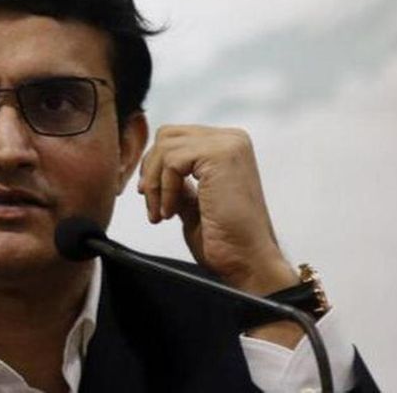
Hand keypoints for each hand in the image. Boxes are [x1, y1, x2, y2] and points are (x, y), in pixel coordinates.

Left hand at [137, 125, 298, 295]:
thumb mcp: (193, 202)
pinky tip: (171, 213)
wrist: (248, 260)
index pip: (175, 138)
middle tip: (151, 204)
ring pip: (165, 146)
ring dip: (155, 184)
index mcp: (228, 146)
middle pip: (166, 135)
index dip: (155, 167)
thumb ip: (179, 181)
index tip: (149, 195)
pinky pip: (172, 161)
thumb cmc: (225, 240)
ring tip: (162, 213)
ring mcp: (228, 144)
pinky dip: (164, 189)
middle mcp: (231, 139)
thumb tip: (154, 168)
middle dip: (151, 171)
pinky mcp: (220, 155)